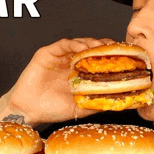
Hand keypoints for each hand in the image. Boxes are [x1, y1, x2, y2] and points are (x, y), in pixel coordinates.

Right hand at [0, 38, 114, 126]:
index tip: (124, 57)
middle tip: (114, 49)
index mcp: (81, 74)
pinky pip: (64, 44)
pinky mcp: (48, 53)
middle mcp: (72, 63)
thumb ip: (97, 103)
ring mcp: (61, 57)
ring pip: (80, 44)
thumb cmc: (53, 109)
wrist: (29, 110)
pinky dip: (75, 44)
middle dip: (104, 47)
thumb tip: (118, 102)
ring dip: (91, 43)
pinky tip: (83, 48)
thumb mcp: (80, 108)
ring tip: (100, 47)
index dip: (111, 57)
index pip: (99, 60)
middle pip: (92, 49)